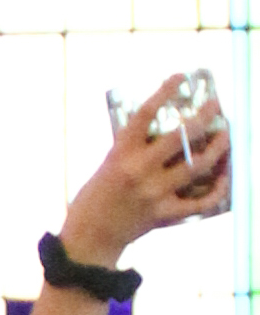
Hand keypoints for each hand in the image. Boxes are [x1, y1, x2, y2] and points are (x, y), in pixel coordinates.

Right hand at [60, 75, 231, 267]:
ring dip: (218, 148)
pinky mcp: (164, 214)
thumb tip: (166, 134)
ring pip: (198, 166)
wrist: (88, 238)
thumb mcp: (108, 166)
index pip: (145, 114)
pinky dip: (217, 189)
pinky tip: (226, 176)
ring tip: (226, 136)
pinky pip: (201, 201)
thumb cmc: (94, 198)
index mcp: (120, 155)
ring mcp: (154, 194)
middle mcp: (139, 171)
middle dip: (204, 117)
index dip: (164, 91)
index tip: (180, 76)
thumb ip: (133, 151)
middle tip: (216, 105)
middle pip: (181, 137)